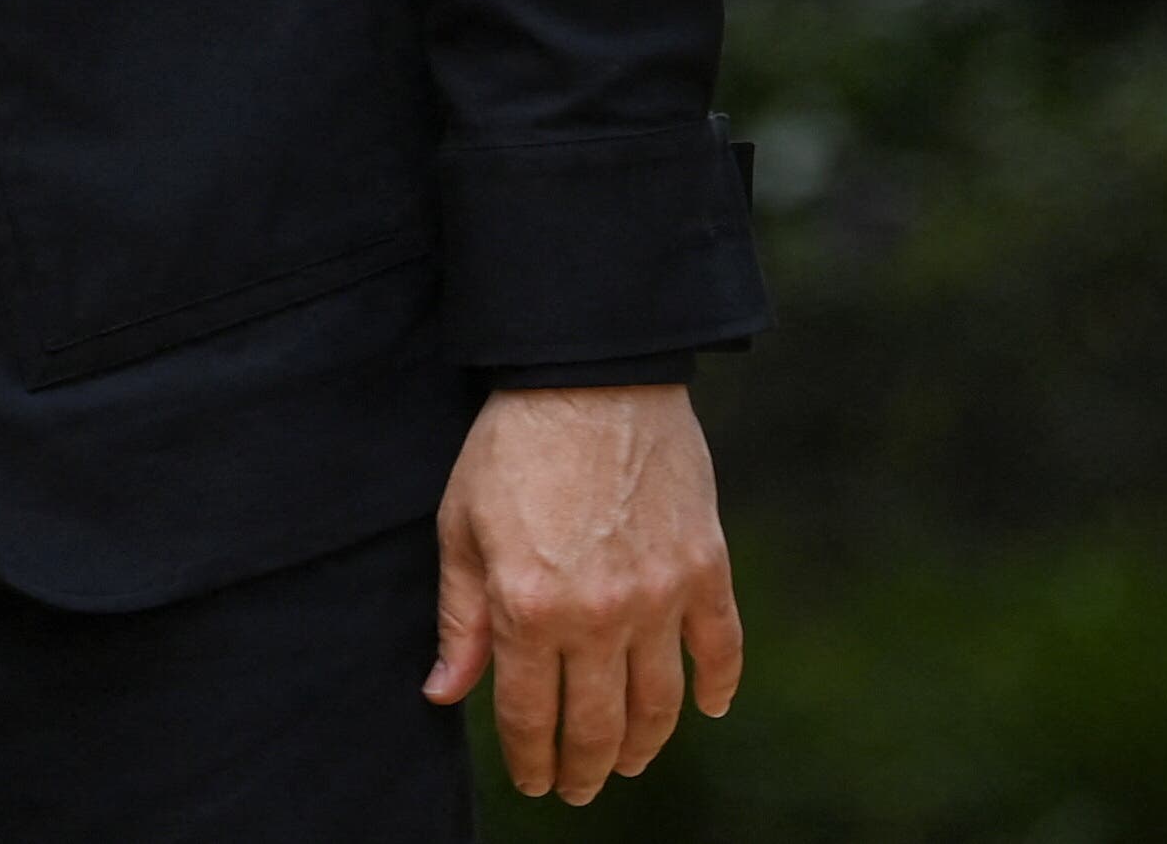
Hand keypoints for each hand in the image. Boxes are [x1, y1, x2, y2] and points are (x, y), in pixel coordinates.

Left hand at [426, 383, 741, 805]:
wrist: (589, 377)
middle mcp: (599, 615)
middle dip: (585, 769)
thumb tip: (444, 694)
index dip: (530, 758)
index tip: (534, 782)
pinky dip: (718, 688)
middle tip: (579, 789)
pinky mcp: (706, 569)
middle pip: (599, 724)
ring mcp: (660, 595)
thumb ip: (461, 619)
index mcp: (530, 608)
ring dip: (644, 745)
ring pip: (661, 703)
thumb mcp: (462, 528)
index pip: (529, 713)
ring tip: (628, 762)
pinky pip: (722, 649)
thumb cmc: (511, 447)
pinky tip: (706, 710)